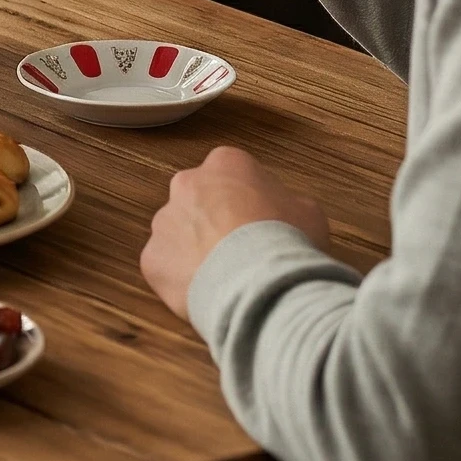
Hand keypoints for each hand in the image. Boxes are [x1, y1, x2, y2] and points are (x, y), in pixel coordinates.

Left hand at [141, 145, 330, 320]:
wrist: (260, 283)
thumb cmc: (287, 242)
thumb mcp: (308, 213)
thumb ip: (288, 204)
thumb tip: (281, 213)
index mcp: (225, 164)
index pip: (233, 175)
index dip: (250, 202)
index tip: (262, 225)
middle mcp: (186, 184)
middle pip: (200, 201)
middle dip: (216, 223)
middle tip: (242, 253)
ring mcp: (164, 221)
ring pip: (179, 235)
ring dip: (197, 252)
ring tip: (227, 280)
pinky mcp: (152, 257)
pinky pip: (166, 268)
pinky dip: (183, 282)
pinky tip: (209, 296)